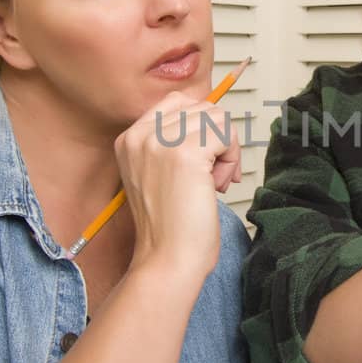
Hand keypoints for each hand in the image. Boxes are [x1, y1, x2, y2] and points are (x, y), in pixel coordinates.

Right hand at [114, 92, 242, 278]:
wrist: (167, 260)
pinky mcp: (186, 154)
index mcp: (129, 139)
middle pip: (201, 107)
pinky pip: (225, 133)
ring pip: (217, 118)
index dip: (202, 125)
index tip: (206, 156)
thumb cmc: (171, 227)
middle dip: (216, 139)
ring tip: (213, 182)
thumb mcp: (160, 174)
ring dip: (225, 150)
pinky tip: (218, 184)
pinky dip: (231, 158)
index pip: (178, 102)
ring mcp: (161, 142)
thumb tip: (213, 118)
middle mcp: (141, 135)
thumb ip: (175, 143)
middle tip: (212, 175)